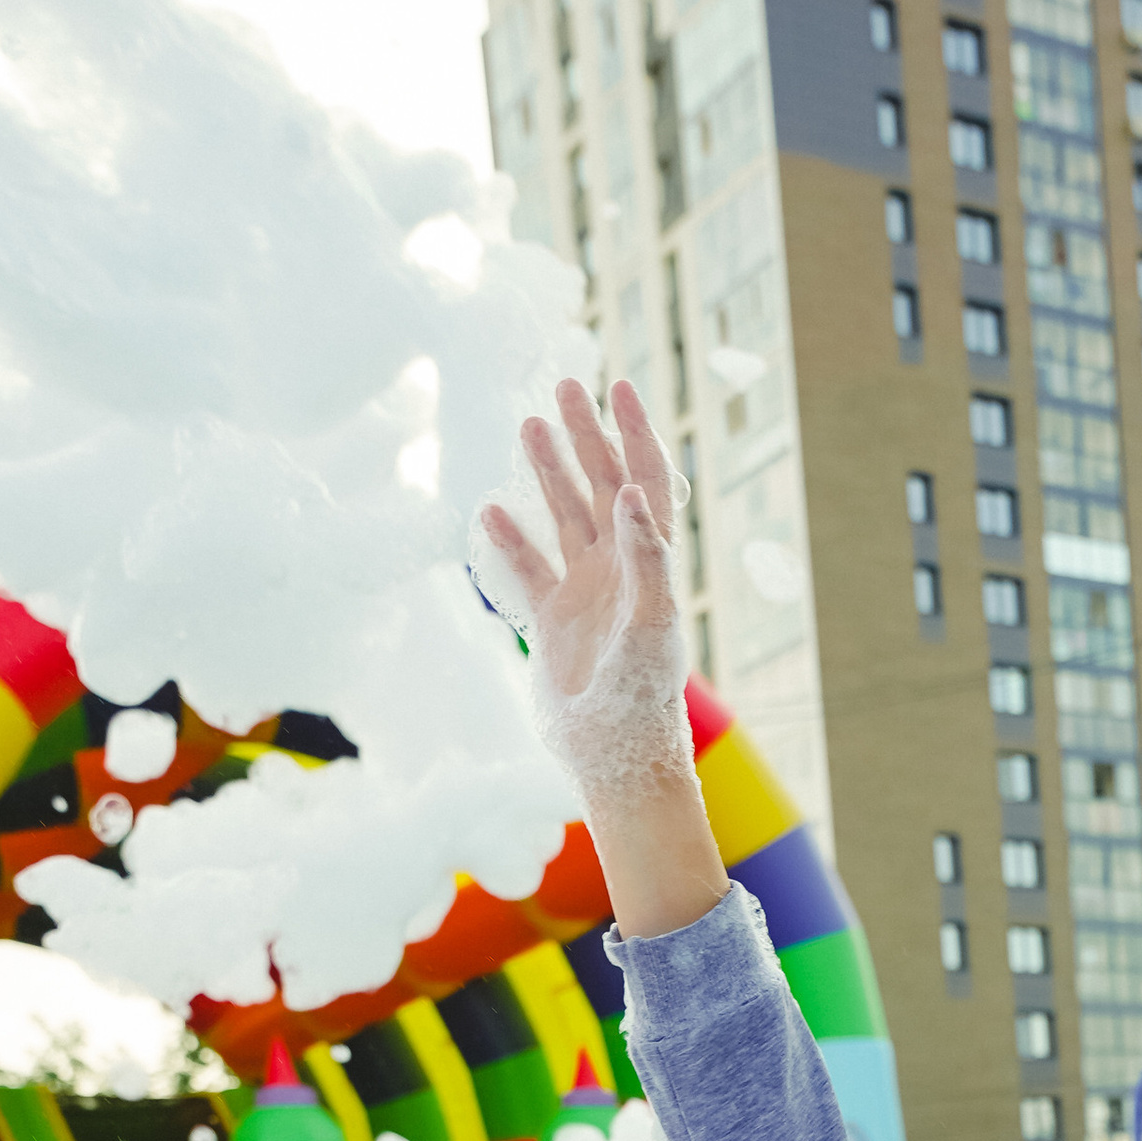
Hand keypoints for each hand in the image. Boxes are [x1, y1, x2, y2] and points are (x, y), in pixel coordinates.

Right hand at [479, 380, 692, 801]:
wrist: (613, 754)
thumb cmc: (642, 696)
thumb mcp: (650, 623)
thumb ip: (645, 556)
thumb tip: (629, 491)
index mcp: (649, 564)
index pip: (645, 483)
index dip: (635, 434)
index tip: (619, 387)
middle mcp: (619, 571)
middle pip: (602, 487)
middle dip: (585, 437)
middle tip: (564, 388)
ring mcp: (585, 593)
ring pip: (565, 516)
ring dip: (549, 472)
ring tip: (528, 425)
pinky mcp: (553, 620)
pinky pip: (529, 568)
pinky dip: (512, 538)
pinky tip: (491, 508)